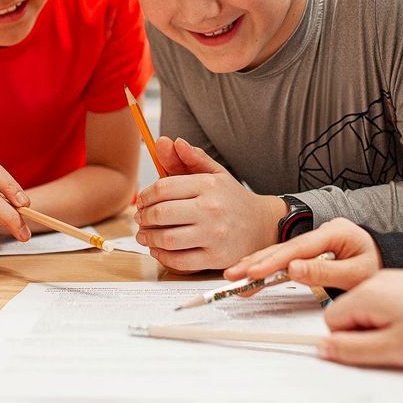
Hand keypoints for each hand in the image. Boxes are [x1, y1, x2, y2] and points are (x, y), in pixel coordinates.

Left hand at [134, 137, 283, 271]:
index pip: (163, 188)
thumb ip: (190, 157)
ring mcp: (214, 235)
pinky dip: (162, 257)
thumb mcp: (215, 173)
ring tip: (145, 235)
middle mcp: (211, 209)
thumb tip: (169, 141)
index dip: (145, 196)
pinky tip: (158, 250)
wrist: (262, 225)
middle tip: (140, 219)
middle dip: (143, 217)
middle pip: (162, 213)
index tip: (142, 201)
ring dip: (149, 238)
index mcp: (209, 185)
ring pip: (167, 239)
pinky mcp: (216, 258)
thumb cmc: (231, 198)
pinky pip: (179, 261)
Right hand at [224, 217, 382, 289]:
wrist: (389, 262)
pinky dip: (267, 268)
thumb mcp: (357, 274)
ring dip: (256, 265)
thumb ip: (324, 272)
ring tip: (234, 275)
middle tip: (234, 275)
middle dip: (256, 262)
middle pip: (283, 248)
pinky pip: (285, 260)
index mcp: (335, 232)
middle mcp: (321, 232)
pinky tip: (250, 274)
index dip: (274, 261)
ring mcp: (315, 242)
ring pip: (279, 253)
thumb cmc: (377, 266)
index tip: (255, 272)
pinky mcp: (311, 253)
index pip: (298, 247)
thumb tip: (293, 270)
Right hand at [317, 270, 402, 368]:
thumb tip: (322, 349)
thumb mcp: (393, 350)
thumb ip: (351, 350)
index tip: (370, 352)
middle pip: (349, 315)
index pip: (331, 320)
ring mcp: (393, 281)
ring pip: (370, 313)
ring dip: (384, 331)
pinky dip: (398, 323)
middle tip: (395, 347)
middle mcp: (376, 282)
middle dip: (365, 336)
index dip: (348, 342)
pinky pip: (388, 308)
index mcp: (366, 294)